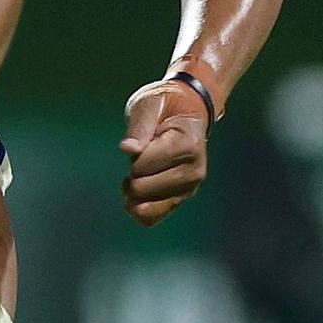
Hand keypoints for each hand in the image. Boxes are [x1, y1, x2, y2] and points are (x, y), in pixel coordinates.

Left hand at [116, 75, 211, 225]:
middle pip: (142, 188)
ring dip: (132, 193)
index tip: (145, 137)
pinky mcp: (181, 198)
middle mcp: (194, 172)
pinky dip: (137, 209)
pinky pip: (152, 219)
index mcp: (187, 146)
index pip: (142, 165)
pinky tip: (135, 193)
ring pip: (146, 208)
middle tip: (141, 154)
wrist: (187, 110)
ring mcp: (189, 188)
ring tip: (135, 174)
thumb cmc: (165, 105)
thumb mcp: (149, 104)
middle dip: (132, 173)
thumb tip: (128, 149)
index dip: (133, 153)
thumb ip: (138, 127)